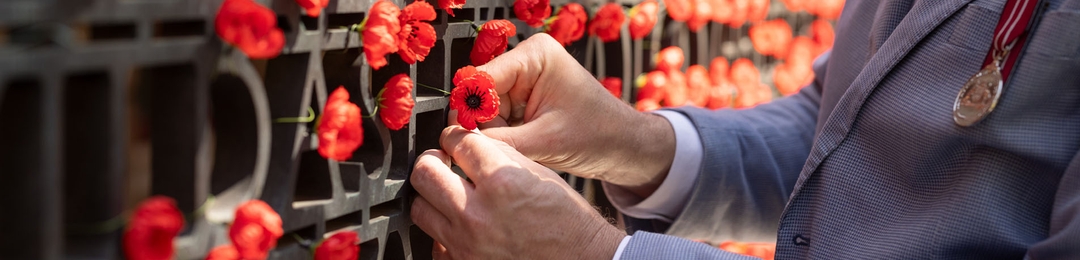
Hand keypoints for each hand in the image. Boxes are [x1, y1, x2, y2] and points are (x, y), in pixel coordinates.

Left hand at [410, 126, 625, 258]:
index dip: (455, 135)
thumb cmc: (567, 220)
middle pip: (425, 172)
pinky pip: (434, 243)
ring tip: (449, 194)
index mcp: (502, 181)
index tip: (456, 139)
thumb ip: (500, 155)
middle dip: (433, 160)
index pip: (457, 142)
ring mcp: (467, 244)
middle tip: (443, 161)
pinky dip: (443, 232)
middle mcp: (478, 213)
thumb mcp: (539, 174)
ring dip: (432, 196)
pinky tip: (459, 226)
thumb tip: (470, 141)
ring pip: (420, 208)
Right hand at [458, 33, 676, 196]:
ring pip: (487, 111)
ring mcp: (524, 80)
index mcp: (534, 55)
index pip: (482, 78)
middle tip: (508, 147)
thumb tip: (460, 144)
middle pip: (481, 95)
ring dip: (498, 134)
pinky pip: (499, 119)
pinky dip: (506, 136)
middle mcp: (526, 61)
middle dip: (488, 125)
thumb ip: (499, 141)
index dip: (471, 110)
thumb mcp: (545, 142)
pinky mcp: (525, 99)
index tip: (466, 137)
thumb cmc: (598, 135)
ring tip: (526, 147)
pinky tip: (525, 145)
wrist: (624, 147)